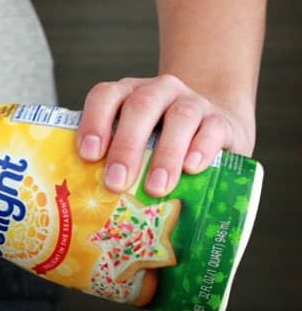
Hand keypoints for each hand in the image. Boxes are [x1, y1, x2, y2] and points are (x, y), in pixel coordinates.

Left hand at [76, 74, 255, 196]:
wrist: (214, 130)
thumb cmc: (160, 145)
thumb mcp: (134, 149)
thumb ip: (112, 167)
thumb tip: (89, 218)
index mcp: (128, 96)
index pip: (106, 96)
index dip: (94, 122)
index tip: (89, 155)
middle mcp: (158, 92)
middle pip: (140, 107)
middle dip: (126, 146)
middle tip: (116, 183)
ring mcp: (192, 103)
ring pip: (180, 117)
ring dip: (165, 154)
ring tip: (155, 188)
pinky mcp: (221, 121)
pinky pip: (213, 128)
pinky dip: (202, 148)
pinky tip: (191, 168)